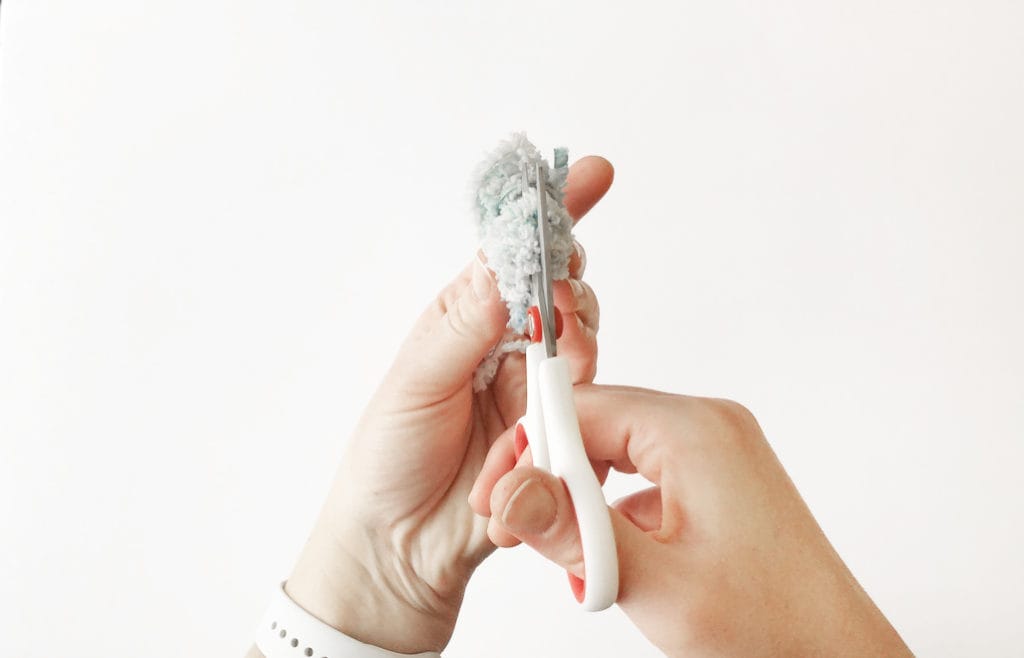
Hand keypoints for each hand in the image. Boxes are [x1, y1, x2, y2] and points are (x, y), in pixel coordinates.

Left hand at [284, 157, 613, 652]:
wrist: (397, 549)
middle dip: (571, 286)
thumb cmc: (389, 459)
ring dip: (577, 344)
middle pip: (563, 293)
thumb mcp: (416, 382)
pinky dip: (584, 405)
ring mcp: (535, 392)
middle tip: (561, 301)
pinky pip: (592, 407)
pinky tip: (559, 421)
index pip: (513, 256)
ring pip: (584, 345)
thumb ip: (465, 325)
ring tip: (553, 366)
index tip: (591, 176)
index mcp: (464, 321)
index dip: (552, 215)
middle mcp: (505, 350)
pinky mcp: (559, 437)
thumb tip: (503, 266)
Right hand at [470, 387, 911, 656]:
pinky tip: (606, 562)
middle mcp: (706, 427)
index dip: (529, 449)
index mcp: (694, 432)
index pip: (582, 408)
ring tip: (567, 557)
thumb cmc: (771, 624)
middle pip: (596, 427)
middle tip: (515, 528)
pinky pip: (642, 477)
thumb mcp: (654, 582)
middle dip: (549, 479)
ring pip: (614, 455)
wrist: (835, 653)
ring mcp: (715, 451)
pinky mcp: (716, 480)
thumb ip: (574, 532)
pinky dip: (612, 515)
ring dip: (579, 502)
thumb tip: (511, 489)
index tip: (497, 494)